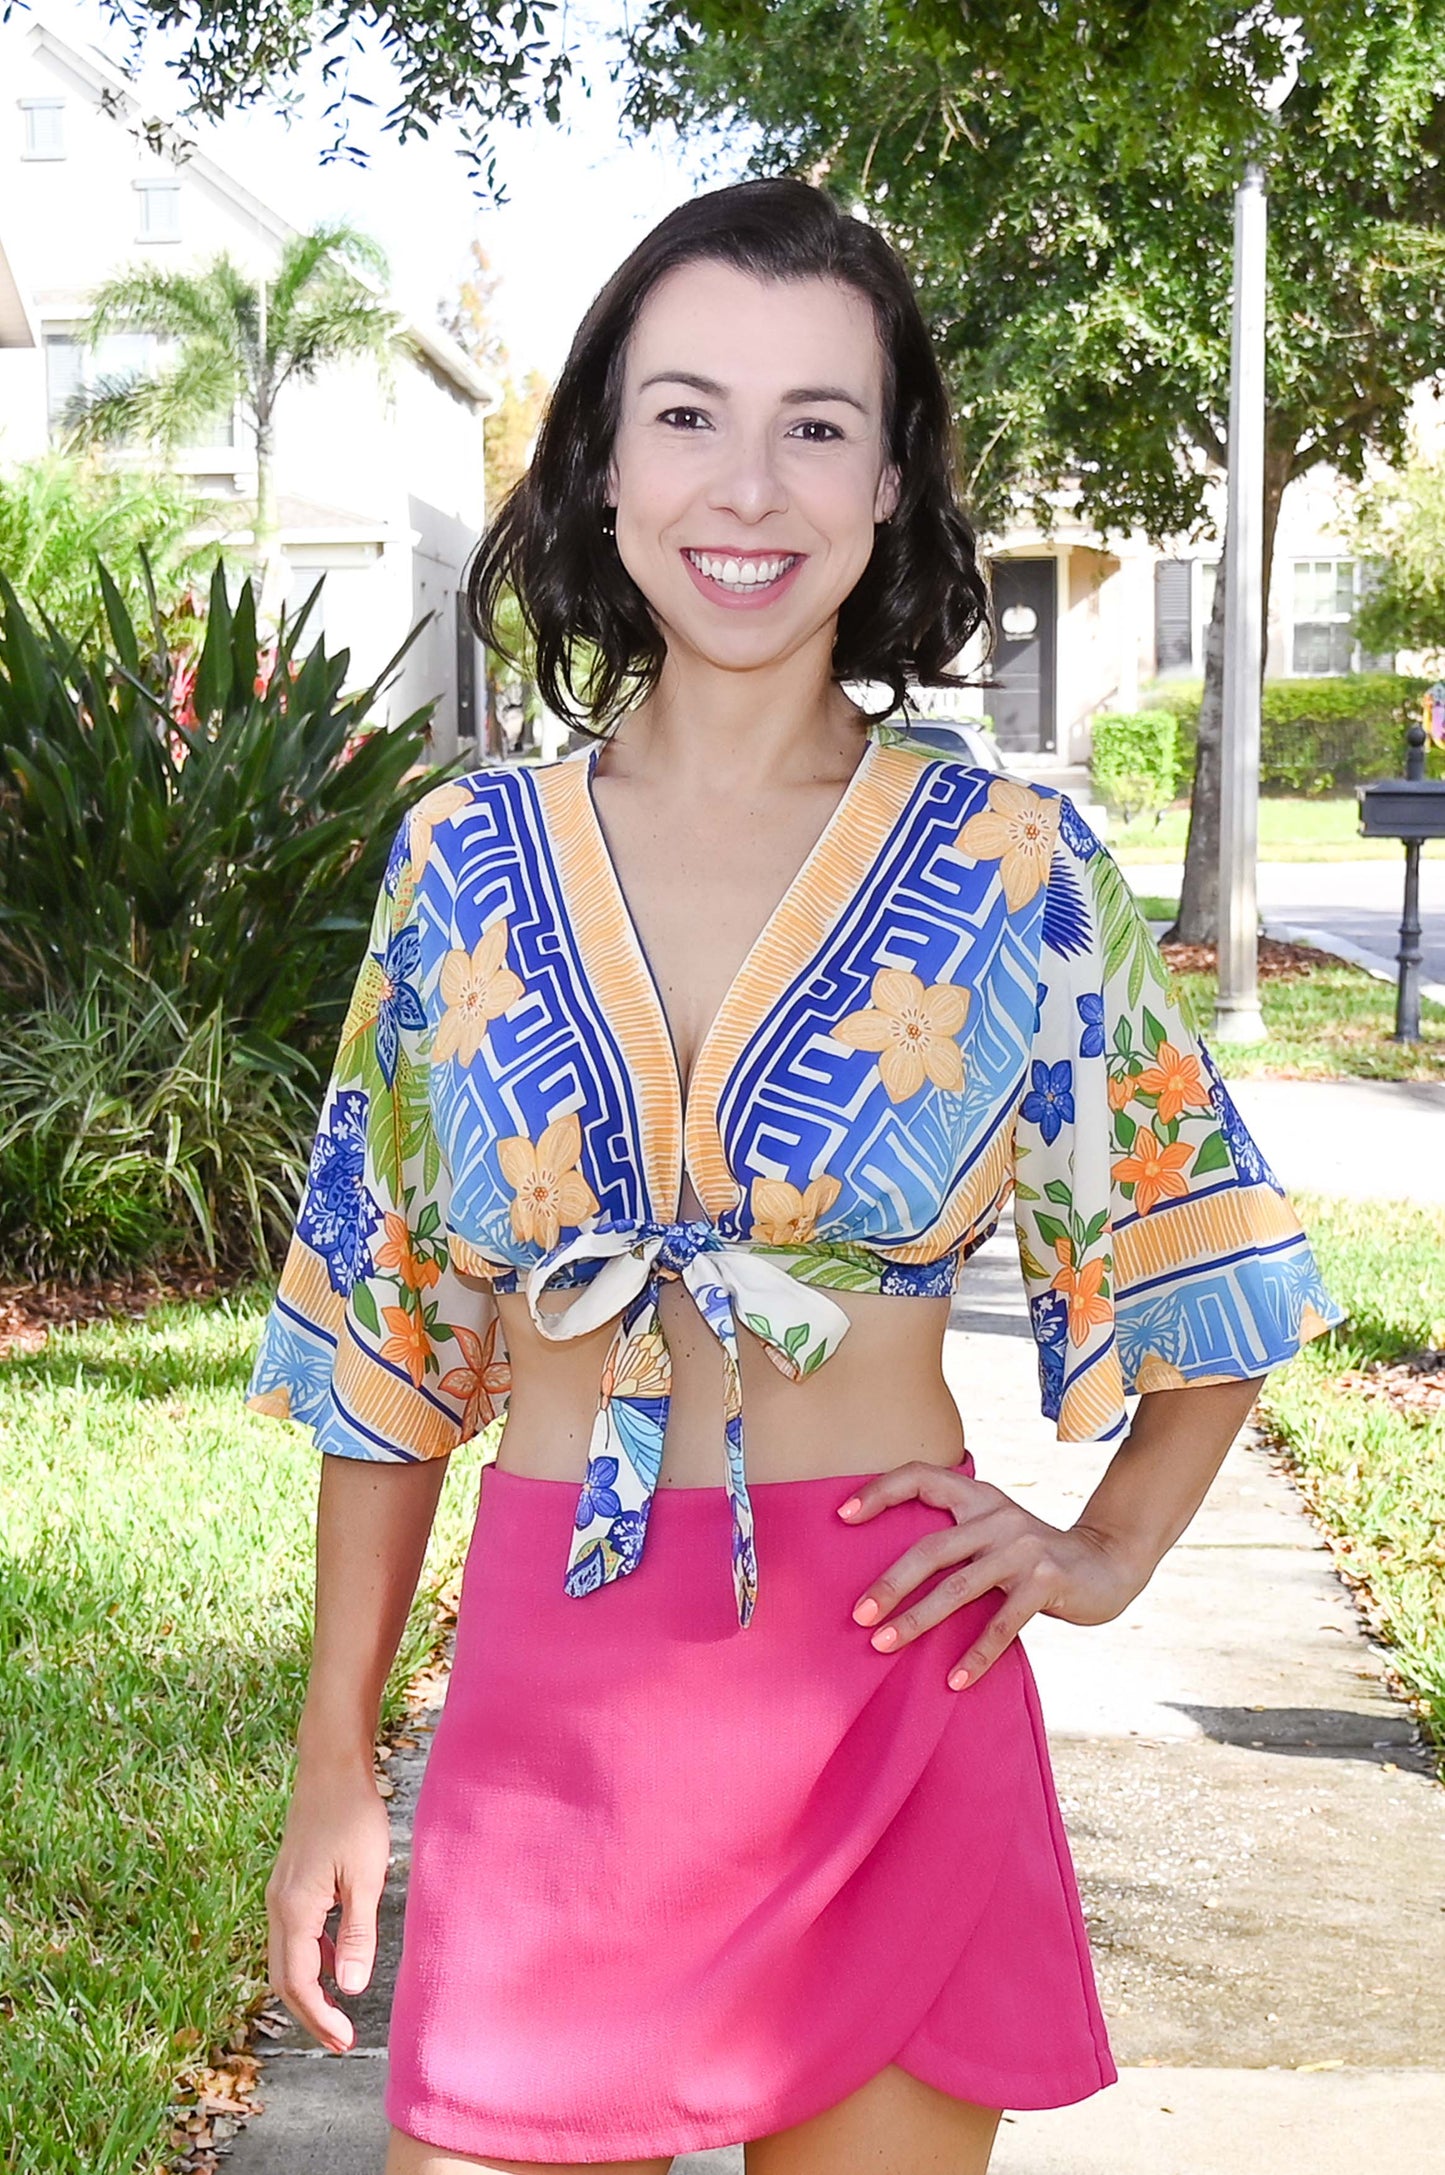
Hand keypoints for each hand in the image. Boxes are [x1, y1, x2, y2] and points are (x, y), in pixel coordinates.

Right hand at [266, 1757, 391, 2052]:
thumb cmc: (353, 1817)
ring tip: (338, 2013)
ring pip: (286, 1958)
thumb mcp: (365, 1878)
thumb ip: (357, 1934)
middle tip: (340, 2041)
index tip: (345, 2041)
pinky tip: (334, 1962)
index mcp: (294, 1910)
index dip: (320, 2018)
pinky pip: (293, 1935)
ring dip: (308, 1989)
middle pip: (285, 1978)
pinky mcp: (288, 1884)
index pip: (299, 1983)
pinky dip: (310, 1959)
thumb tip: (352, 1988)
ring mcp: (279, 1895)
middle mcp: (277, 1907)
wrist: (331, 1769)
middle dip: (310, 2014)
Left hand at [837, 1460, 1144, 1690]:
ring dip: (918, 1619)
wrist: (1107, 1562)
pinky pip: (1003, 1623)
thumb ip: (956, 1538)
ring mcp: (1023, 1548)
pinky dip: (977, 1654)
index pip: (922, 1476)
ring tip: (884, 1646)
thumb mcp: (994, 1531)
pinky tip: (954, 1679)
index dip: (880, 1490)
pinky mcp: (1046, 1581)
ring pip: (960, 1587)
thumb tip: (887, 1573)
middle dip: (891, 1583)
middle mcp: (997, 1516)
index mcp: (979, 1497)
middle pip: (932, 1548)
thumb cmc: (1033, 1556)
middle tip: (859, 1615)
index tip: (842, 1515)